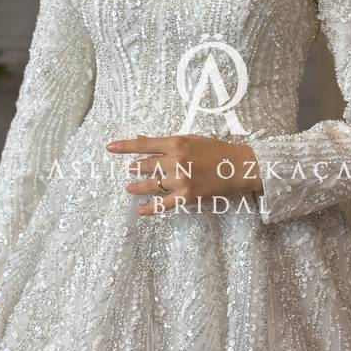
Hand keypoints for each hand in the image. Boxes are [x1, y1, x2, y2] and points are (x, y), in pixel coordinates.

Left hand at [106, 133, 263, 216]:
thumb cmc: (217, 151)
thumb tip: (142, 139)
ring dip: (138, 187)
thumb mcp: (191, 140)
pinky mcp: (187, 196)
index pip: (144, 145)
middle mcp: (176, 161)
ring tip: (129, 188)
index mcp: (176, 143)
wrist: (240, 167)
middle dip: (136, 169)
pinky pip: (164, 204)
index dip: (125, 146)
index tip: (110, 147)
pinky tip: (140, 211)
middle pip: (146, 166)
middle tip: (130, 170)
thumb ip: (166, 142)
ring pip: (152, 185)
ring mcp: (180, 180)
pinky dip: (150, 209)